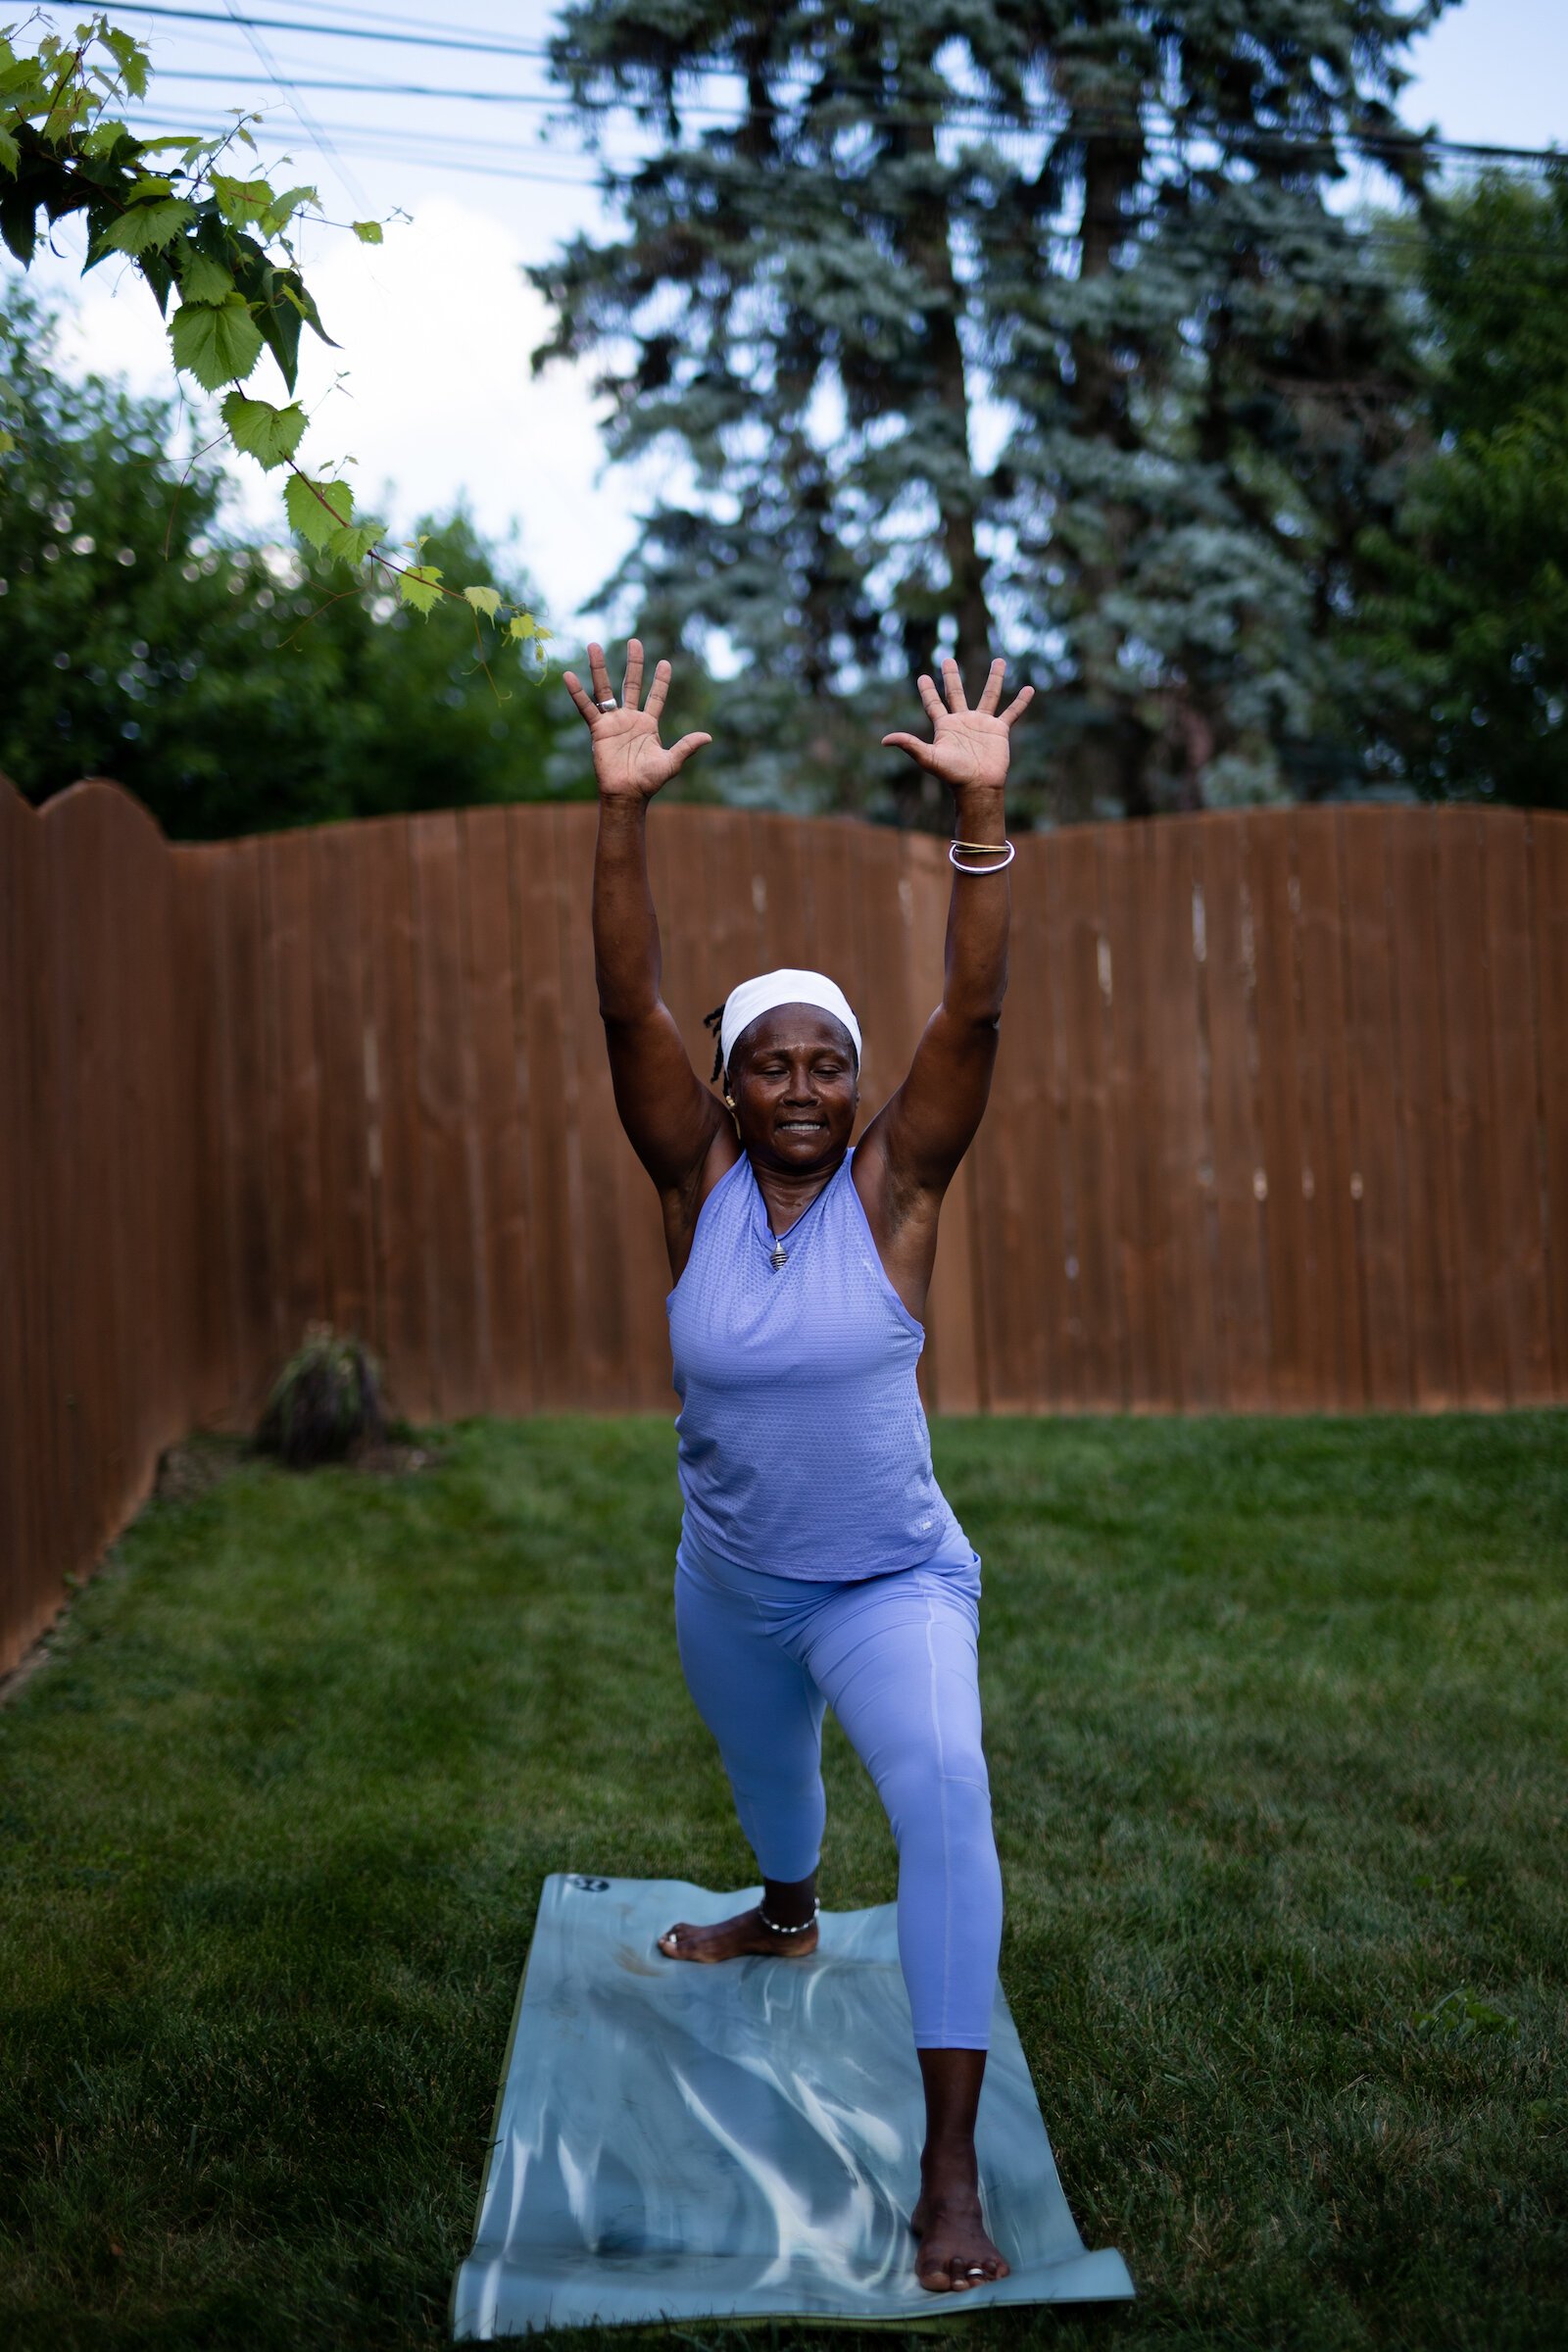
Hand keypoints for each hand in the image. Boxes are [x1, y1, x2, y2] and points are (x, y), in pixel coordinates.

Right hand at [563, 638, 711, 799]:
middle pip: (631, 684)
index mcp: (648, 724)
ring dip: (599, 667)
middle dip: (634, 663)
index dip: (661, 681)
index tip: (665, 663)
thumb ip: (686, 747)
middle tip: (635, 641)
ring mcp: (612, 722)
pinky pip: (586, 708)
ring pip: (604, 689)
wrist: (626, 795)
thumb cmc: (649, 782)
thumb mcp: (671, 763)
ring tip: (593, 645)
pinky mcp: (597, 730)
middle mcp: (630, 718)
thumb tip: (708, 737)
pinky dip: (577, 693)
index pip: (656, 696)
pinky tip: (569, 676)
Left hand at [882, 657, 1033, 792]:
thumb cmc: (953, 775)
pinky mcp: (999, 730)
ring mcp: (982, 724)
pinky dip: (1021, 702)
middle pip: (956, 693)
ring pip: (990, 695)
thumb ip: (910, 745)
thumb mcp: (929, 758)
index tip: (923, 676)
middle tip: (947, 659)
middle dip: (951, 676)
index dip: (927, 690)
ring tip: (1000, 661)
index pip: (934, 704)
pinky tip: (1030, 689)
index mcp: (946, 726)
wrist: (978, 787)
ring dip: (995, 678)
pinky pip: (1012, 713)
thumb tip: (885, 740)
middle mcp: (963, 721)